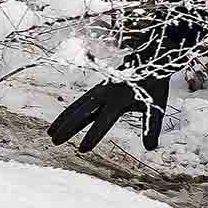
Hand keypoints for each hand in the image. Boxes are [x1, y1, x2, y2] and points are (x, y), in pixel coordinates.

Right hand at [48, 73, 169, 153]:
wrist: (148, 58)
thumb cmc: (154, 84)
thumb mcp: (156, 105)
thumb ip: (151, 126)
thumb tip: (150, 147)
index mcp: (120, 99)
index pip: (103, 120)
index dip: (93, 134)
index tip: (83, 148)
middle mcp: (106, 94)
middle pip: (83, 112)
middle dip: (69, 127)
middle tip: (55, 142)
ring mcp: (100, 90)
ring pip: (77, 106)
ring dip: (63, 119)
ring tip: (50, 134)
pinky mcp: (98, 89)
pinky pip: (80, 101)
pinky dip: (69, 111)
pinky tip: (61, 121)